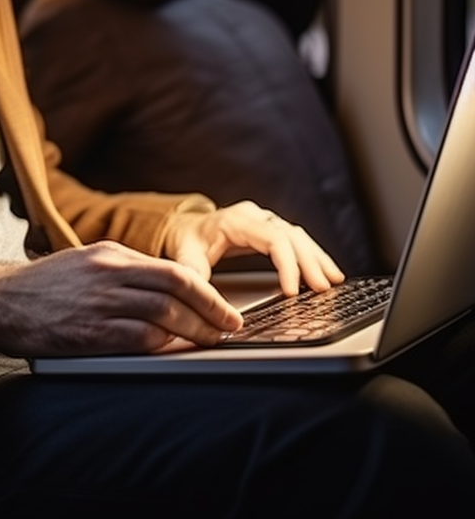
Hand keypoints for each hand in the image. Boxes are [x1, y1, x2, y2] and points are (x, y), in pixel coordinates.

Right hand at [0, 241, 242, 356]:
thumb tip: (167, 293)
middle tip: (230, 328)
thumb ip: (123, 274)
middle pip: (176, 289)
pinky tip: (176, 351)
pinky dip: (165, 345)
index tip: (225, 308)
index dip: (207, 292)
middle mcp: (108, 273)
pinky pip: (139, 338)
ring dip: (196, 331)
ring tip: (211, 342)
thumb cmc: (42, 287)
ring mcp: (99, 301)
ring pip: (164, 313)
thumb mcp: (85, 265)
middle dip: (211, 311)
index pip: (172, 270)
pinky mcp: (88, 331)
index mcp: (109, 254)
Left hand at [163, 200, 344, 296]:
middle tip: (323, 289)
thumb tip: (202, 301)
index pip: (272, 239)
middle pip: (290, 236)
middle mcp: (254, 217)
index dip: (287, 265)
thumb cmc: (186, 240)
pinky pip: (297, 240)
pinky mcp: (270, 230)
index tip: (293, 292)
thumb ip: (193, 276)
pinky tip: (327, 272)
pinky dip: (313, 256)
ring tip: (334, 281)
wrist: (185, 226)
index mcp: (235, 221)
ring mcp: (264, 221)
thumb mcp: (185, 257)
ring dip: (317, 259)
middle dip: (309, 263)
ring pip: (298, 236)